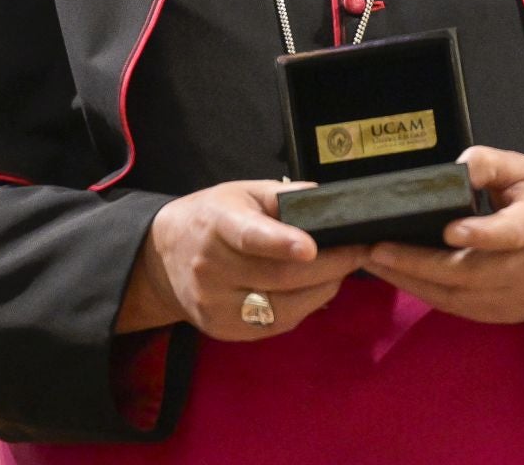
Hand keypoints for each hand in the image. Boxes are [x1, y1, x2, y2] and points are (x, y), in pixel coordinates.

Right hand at [118, 180, 367, 338]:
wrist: (161, 259)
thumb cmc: (212, 217)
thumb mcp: (242, 192)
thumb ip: (284, 196)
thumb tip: (330, 201)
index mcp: (217, 225)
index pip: (249, 236)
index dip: (281, 242)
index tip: (311, 246)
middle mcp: (210, 268)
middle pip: (279, 276)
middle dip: (331, 264)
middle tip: (361, 250)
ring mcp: (214, 304)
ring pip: (283, 307)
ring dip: (324, 288)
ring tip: (344, 268)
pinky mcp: (223, 330)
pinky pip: (276, 324)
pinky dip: (305, 306)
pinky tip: (318, 288)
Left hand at [365, 146, 523, 324]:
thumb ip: (490, 163)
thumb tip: (454, 166)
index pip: (511, 234)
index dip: (481, 234)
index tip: (448, 230)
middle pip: (470, 272)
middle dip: (419, 263)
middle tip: (377, 250)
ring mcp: (517, 296)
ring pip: (458, 295)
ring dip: (413, 281)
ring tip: (377, 263)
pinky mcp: (505, 313)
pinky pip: (459, 308)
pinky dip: (427, 294)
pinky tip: (401, 278)